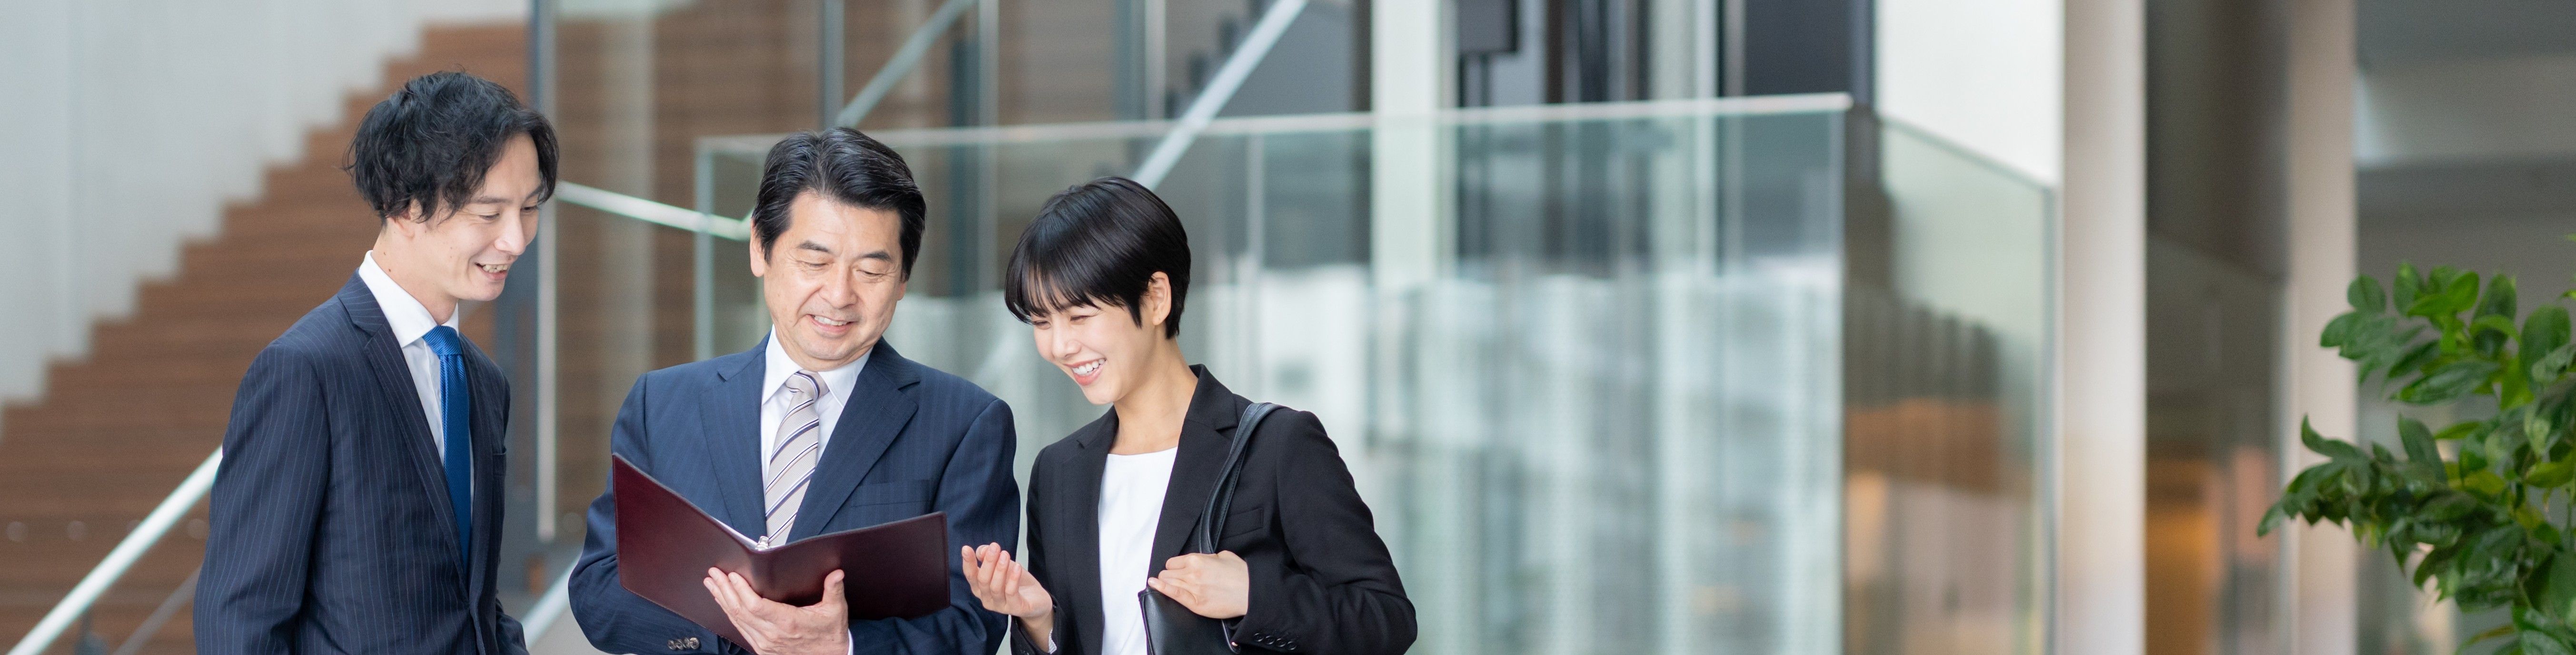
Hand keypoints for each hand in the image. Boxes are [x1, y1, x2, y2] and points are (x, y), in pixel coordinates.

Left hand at [703, 568, 849, 654]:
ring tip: (712, 584)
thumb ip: (833, 590)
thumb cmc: (830, 636)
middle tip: (714, 574)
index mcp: (788, 623)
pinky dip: (729, 614)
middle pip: (740, 611)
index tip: (732, 576)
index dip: (741, 590)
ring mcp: (765, 643)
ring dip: (722, 601)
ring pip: (736, 620)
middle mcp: (772, 634)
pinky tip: (724, 603)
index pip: (756, 606)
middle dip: (724, 590)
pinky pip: (740, 629)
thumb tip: (836, 574)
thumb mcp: (835, 611)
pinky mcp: (762, 648)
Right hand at [961, 544, 1052, 618]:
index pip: (971, 575)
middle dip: (988, 562)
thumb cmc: (1015, 580)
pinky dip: (1013, 579)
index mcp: (980, 588)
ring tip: (1005, 554)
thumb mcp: (1002, 564)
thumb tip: (982, 551)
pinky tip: (1017, 567)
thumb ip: (988, 557)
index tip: (966, 548)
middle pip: (982, 580)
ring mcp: (1000, 606)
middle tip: (995, 547)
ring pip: (995, 587)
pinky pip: (1011, 593)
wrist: (1036, 597)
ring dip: (1000, 569)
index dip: (968, 563)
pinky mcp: (1015, 608)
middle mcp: (987, 598)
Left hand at [1147, 551, 1248, 618]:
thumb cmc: (1241, 574)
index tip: (1178, 571)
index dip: (1174, 567)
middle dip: (1169, 576)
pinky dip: (1162, 589)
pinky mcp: (1195, 604)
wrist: (1251, 592)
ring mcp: (1192, 589)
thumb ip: (1207, 557)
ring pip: (1168, 582)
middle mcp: (1191, 573)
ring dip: (1167, 583)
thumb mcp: (1223, 556)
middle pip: (1167, 573)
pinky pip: (1173, 594)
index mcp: (1197, 559)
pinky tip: (1154, 584)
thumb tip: (1201, 560)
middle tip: (1177, 580)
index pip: (1172, 562)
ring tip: (1167, 584)